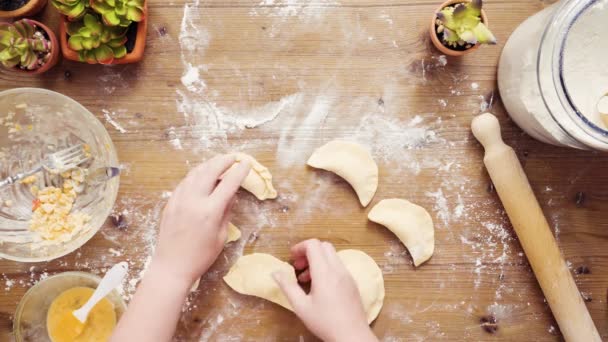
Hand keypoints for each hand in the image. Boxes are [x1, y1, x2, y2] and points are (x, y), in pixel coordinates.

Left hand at [151, 154, 249, 286]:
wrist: (171, 266)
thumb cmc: (200, 257)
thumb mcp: (221, 236)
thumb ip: (226, 212)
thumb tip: (231, 195)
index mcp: (210, 211)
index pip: (228, 183)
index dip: (239, 171)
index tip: (246, 164)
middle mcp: (194, 201)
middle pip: (210, 171)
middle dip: (223, 161)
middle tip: (232, 157)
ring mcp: (179, 200)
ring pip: (195, 173)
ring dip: (208, 165)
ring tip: (218, 162)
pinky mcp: (170, 203)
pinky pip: (184, 182)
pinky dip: (195, 175)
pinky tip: (201, 175)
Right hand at [273, 239, 377, 341]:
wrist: (352, 335)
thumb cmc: (324, 322)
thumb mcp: (301, 306)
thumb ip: (287, 287)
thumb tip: (275, 272)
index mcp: (325, 272)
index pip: (313, 244)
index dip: (300, 247)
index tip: (291, 258)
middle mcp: (338, 269)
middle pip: (324, 246)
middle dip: (308, 251)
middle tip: (298, 267)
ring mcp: (347, 275)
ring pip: (332, 255)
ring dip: (317, 260)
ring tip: (305, 279)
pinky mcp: (352, 282)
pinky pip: (338, 266)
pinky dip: (326, 268)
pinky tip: (319, 286)